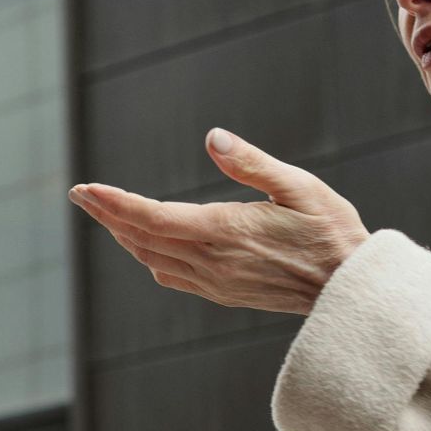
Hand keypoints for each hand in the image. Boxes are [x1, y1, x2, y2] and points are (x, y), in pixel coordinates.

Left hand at [69, 129, 371, 314]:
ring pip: (153, 259)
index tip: (85, 189)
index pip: (154, 218)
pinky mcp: (224, 293)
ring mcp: (216, 282)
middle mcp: (213, 262)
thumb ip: (252, 163)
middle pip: (143, 239)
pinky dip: (148, 255)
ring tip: (104, 212)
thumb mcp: (299, 187)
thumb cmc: (332, 232)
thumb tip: (213, 138)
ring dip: (124, 235)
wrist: (350, 292)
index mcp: (226, 232)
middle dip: (108, 214)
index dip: (115, 204)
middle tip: (80, 194)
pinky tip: (144, 245)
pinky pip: (172, 276)